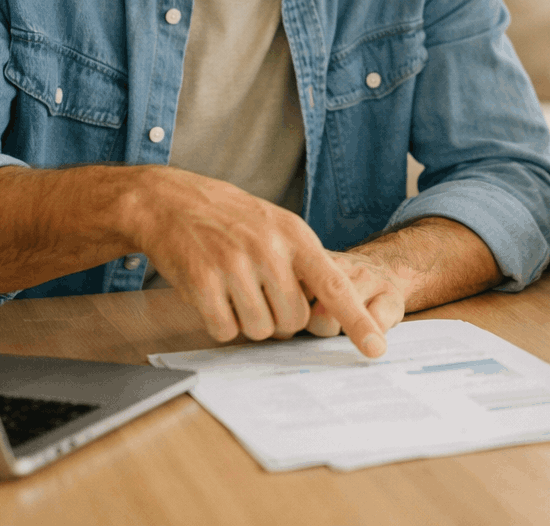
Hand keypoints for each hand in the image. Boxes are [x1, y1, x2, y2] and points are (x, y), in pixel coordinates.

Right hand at [127, 167, 387, 356]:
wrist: (173, 201)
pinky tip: (213, 295)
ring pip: (260, 330)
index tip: (376, 348)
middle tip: (260, 292)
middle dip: (279, 317)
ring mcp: (235, 266)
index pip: (334, 286)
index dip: (357, 320)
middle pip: (294, 321)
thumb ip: (305, 264)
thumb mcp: (279, 227)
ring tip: (234, 288)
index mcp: (295, 237)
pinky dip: (220, 322)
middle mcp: (269, 250)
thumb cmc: (233, 219)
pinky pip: (225, 330)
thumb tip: (330, 311)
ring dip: (248, 321)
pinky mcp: (203, 282)